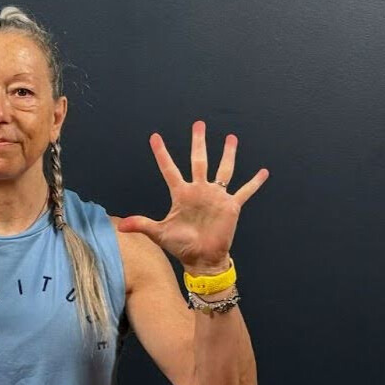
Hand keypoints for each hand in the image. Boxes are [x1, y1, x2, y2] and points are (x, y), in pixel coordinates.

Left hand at [116, 120, 268, 273]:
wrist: (202, 260)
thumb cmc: (181, 247)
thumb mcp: (159, 234)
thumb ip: (142, 225)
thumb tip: (121, 225)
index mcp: (181, 195)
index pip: (169, 169)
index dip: (162, 154)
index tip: (155, 137)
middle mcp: (199, 191)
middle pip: (199, 160)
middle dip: (198, 142)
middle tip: (198, 124)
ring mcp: (216, 197)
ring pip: (223, 170)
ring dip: (227, 154)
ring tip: (231, 137)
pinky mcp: (231, 206)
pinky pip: (245, 191)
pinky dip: (254, 182)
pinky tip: (263, 172)